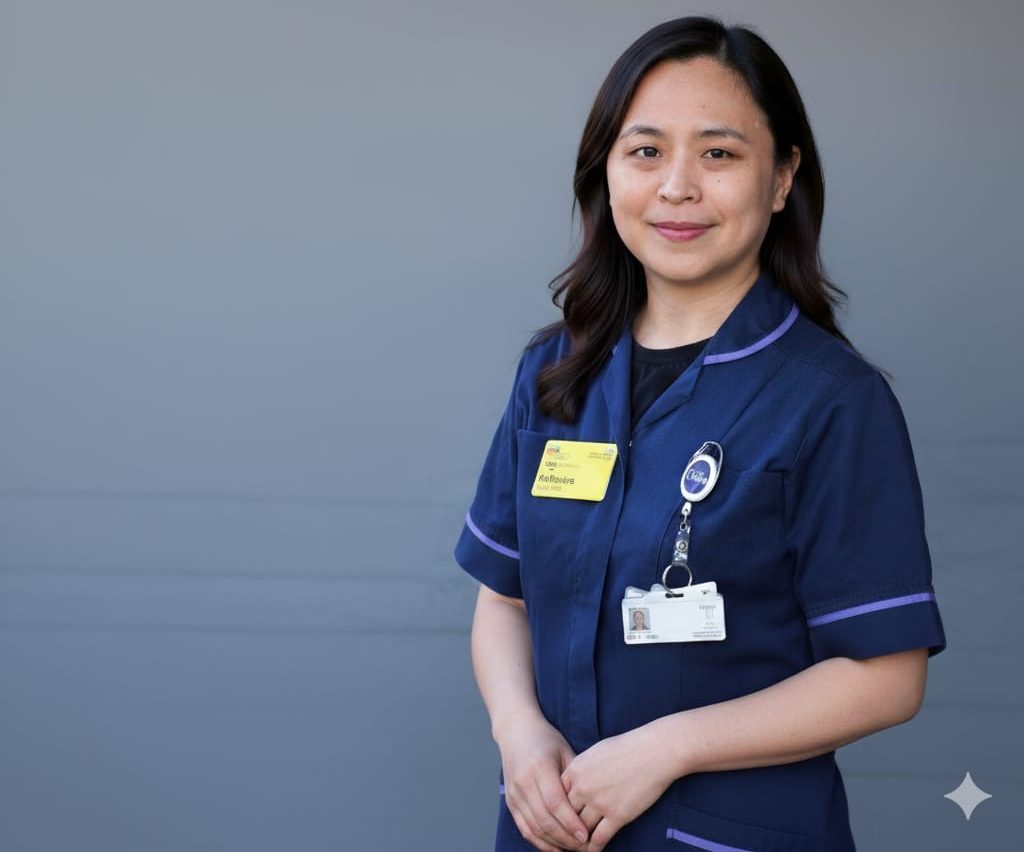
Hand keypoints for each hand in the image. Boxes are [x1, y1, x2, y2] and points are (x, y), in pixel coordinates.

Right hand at [497, 714, 590, 850]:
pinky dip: (540, 842)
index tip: (587, 836)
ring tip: (574, 849)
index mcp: (539, 767)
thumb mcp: (565, 751)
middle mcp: (523, 781)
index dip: (571, 822)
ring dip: (554, 843)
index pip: (555, 802)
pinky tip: (556, 848)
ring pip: (534, 828)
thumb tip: (593, 806)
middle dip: (566, 838)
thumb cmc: (546, 740)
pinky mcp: (510, 802)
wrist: (516, 731)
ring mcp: (514, 793)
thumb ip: (575, 778)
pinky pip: (524, 828)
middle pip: (544, 819)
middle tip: (585, 847)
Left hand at [561, 721, 679, 850]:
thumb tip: (573, 783)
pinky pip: (599, 839)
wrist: (654, 752)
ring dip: (578, 840)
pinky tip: (593, 851)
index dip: (557, 810)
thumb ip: (581, 770)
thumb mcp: (595, 753)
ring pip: (579, 830)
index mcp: (575, 769)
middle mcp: (583, 787)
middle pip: (565, 815)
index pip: (556, 796)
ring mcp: (599, 802)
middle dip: (564, 828)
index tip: (557, 820)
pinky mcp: (617, 815)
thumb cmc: (627, 748)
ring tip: (578, 846)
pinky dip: (593, 848)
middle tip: (564, 838)